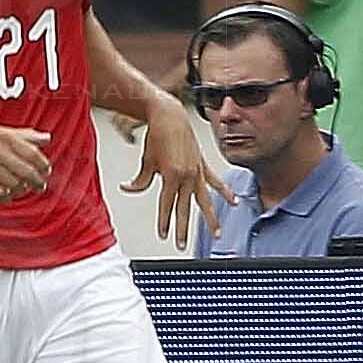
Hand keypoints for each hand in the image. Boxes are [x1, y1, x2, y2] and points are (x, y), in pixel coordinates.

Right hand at [0, 121, 55, 202]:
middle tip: (40, 187)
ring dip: (21, 190)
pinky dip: (6, 197)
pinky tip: (6, 195)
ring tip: (20, 190)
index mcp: (6, 137)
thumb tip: (47, 138)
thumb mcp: (1, 132)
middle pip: (27, 172)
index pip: (33, 154)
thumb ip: (25, 136)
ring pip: (14, 184)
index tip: (45, 172)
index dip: (43, 166)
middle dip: (37, 182)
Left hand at [121, 100, 230, 248]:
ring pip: (205, 200)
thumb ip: (139, 181)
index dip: (164, 222)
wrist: (170, 117)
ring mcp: (198, 172)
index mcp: (171, 176)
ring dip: (210, 218)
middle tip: (181, 245)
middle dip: (183, 228)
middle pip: (185, 208)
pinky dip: (226, 192)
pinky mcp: (204, 166)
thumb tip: (127, 189)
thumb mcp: (145, 161)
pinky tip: (235, 202)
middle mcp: (187, 176)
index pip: (166, 205)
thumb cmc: (156, 138)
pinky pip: (216, 182)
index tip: (163, 235)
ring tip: (215, 233)